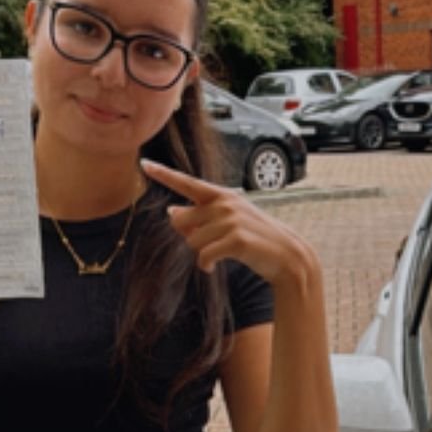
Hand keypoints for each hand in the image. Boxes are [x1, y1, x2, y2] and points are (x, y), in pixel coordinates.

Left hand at [143, 160, 314, 288]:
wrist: (286, 255)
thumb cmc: (255, 239)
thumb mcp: (228, 222)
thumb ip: (200, 216)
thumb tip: (171, 212)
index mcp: (222, 195)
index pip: (187, 183)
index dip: (164, 174)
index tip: (144, 164)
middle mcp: (224, 203)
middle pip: (181, 220)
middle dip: (188, 236)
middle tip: (208, 244)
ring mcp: (231, 220)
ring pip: (192, 241)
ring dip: (201, 254)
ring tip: (218, 255)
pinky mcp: (235, 239)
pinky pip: (203, 256)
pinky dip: (205, 265)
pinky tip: (213, 268)